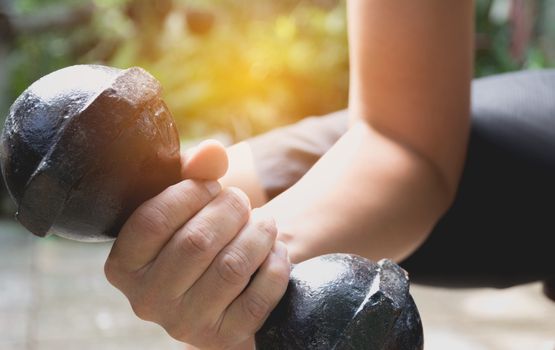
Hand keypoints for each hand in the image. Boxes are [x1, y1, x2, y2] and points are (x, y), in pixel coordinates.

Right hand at [105, 140, 290, 348]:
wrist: (220, 287)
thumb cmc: (195, 233)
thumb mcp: (184, 203)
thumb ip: (192, 172)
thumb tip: (212, 151)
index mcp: (123, 266)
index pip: (152, 220)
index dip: (190, 193)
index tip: (211, 185)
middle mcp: (147, 301)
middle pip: (196, 242)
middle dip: (230, 209)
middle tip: (241, 201)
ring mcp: (185, 325)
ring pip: (232, 268)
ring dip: (258, 234)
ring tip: (264, 222)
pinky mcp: (224, 338)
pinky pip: (260, 297)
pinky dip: (276, 266)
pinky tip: (275, 251)